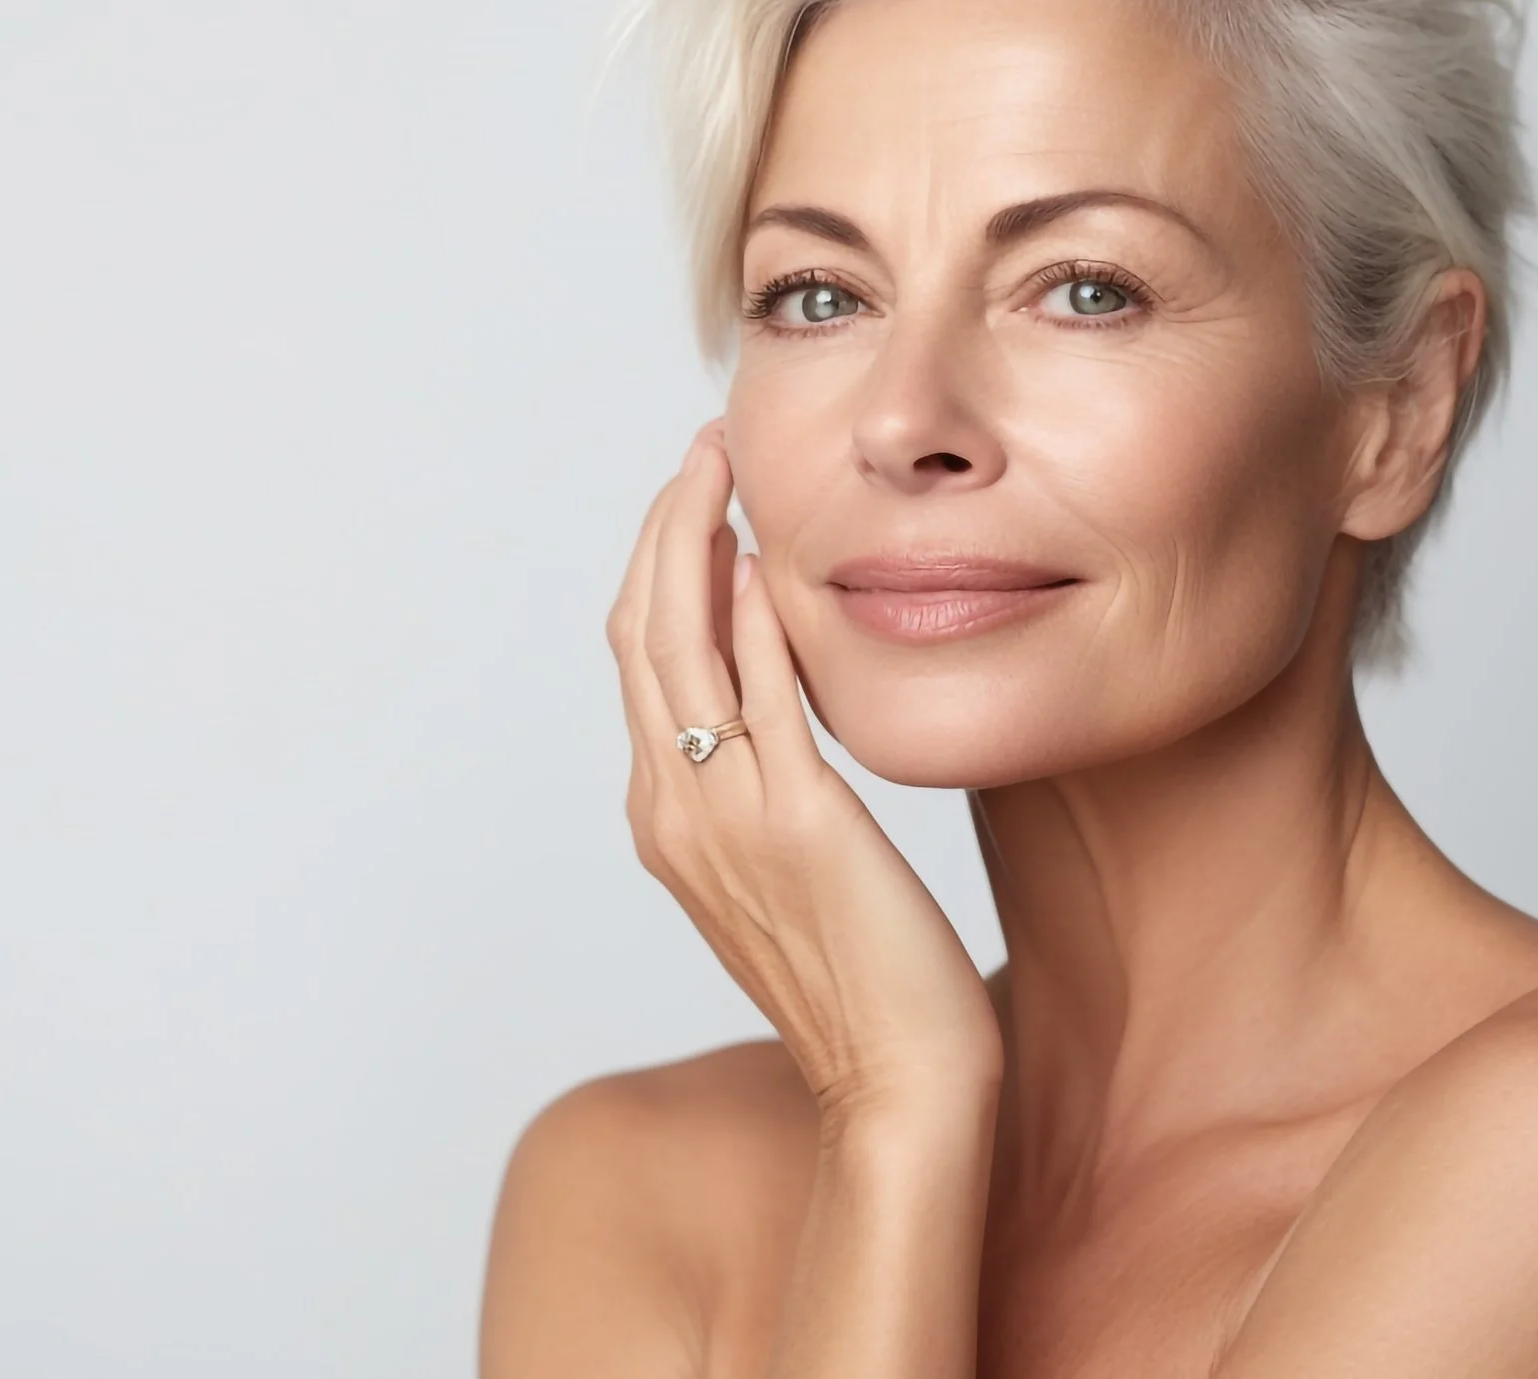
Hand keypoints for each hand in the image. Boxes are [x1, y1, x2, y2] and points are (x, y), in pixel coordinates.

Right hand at [606, 421, 1002, 1118]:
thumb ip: (766, 781)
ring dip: (695, 543)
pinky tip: (765, 563)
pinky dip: (750, 623)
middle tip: (704, 449)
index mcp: (667, 820)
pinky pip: (761, 700)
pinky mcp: (798, 826)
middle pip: (641, 634)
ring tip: (720, 468)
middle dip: (666, 527)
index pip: (641, 659)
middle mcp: (675, 812)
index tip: (697, 496)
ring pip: (680, 648)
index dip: (659, 565)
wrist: (896, 1089)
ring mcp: (726, 819)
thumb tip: (769, 686)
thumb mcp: (794, 869)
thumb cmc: (866, 986)